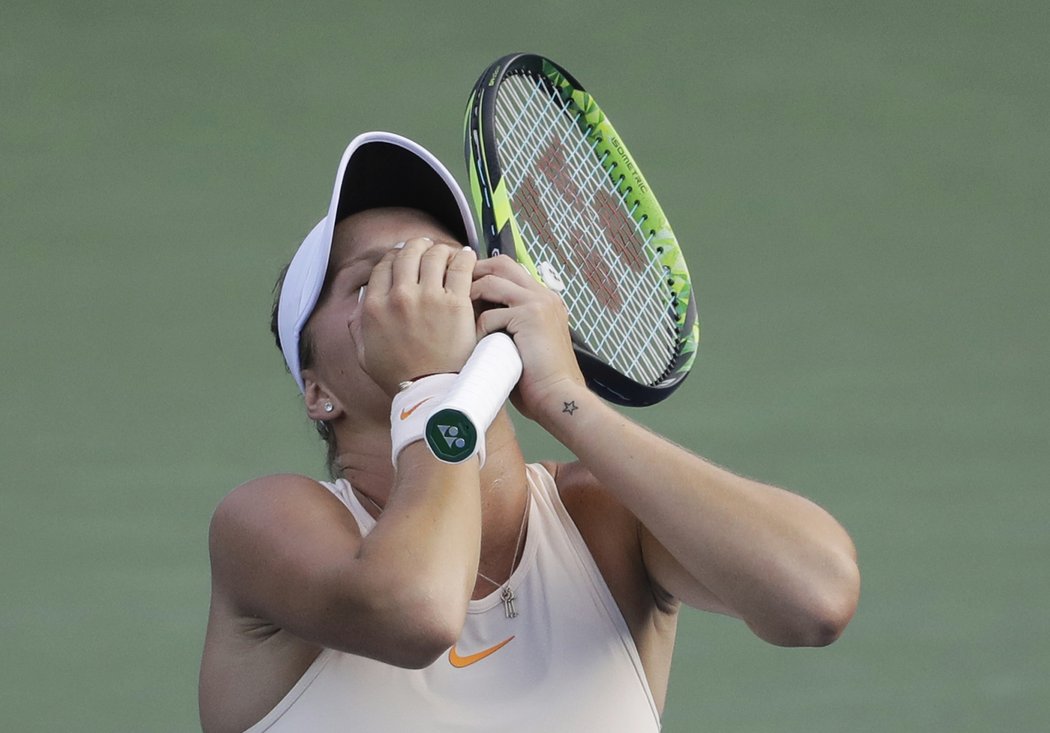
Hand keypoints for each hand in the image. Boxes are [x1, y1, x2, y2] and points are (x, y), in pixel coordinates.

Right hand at [352, 238, 477, 395]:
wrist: (431, 393)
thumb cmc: (399, 377)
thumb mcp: (364, 354)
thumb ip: (357, 327)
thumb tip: (358, 305)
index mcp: (374, 307)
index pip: (383, 266)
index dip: (395, 257)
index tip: (405, 258)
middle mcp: (399, 297)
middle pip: (408, 253)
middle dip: (418, 247)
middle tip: (428, 249)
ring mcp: (428, 298)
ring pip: (434, 255)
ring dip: (440, 250)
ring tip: (448, 253)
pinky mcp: (455, 303)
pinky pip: (460, 266)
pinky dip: (463, 256)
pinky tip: (465, 256)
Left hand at [470, 255, 584, 419]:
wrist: (558, 396)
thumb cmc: (539, 379)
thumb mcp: (525, 342)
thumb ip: (509, 324)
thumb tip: (478, 317)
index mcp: (545, 300)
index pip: (510, 271)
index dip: (485, 273)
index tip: (464, 285)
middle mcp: (544, 295)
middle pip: (502, 264)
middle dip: (475, 272)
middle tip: (455, 288)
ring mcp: (539, 302)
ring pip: (493, 282)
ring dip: (472, 296)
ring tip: (459, 314)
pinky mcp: (530, 315)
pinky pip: (492, 313)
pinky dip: (479, 327)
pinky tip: (476, 343)